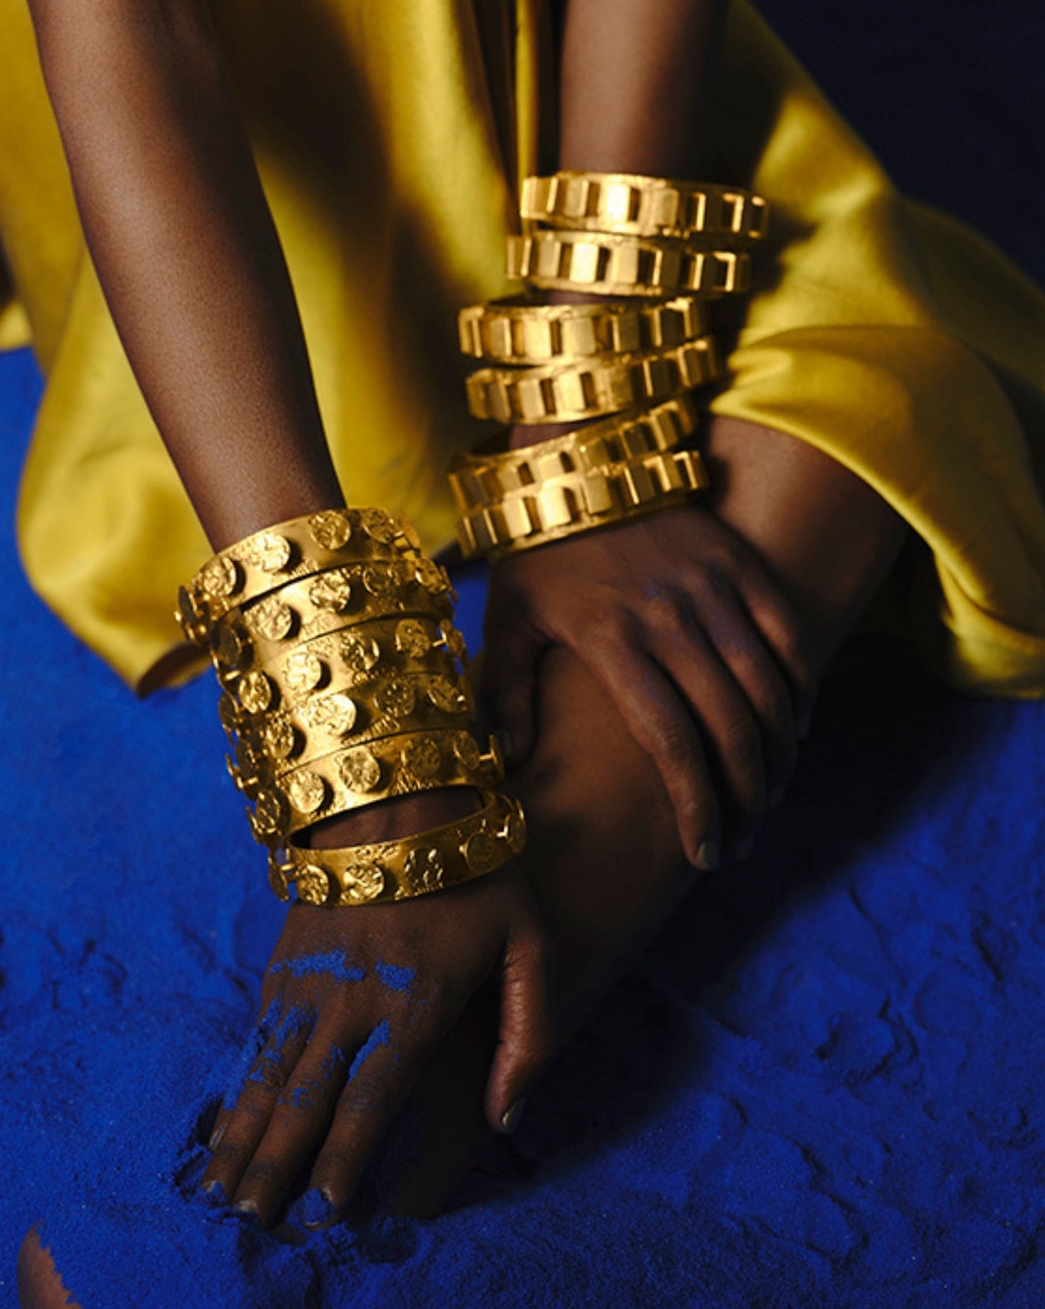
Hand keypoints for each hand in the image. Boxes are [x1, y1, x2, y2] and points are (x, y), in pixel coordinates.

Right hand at [199, 792, 551, 1227]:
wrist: (402, 792)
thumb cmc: (480, 874)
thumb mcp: (531, 944)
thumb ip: (530, 1035)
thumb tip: (509, 1120)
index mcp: (414, 1003)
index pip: (370, 1101)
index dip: (343, 1163)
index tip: (323, 1219)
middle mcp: (351, 999)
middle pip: (306, 1100)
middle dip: (277, 1168)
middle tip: (252, 1231)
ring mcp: (308, 979)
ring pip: (269, 1075)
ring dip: (243, 1139)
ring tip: (219, 1199)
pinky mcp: (284, 961)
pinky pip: (256, 1041)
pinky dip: (237, 1091)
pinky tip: (222, 1130)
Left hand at [481, 504, 815, 869]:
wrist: (578, 458)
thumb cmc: (536, 549)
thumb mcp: (507, 621)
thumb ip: (508, 694)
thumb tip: (509, 761)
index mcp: (612, 640)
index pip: (670, 742)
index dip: (695, 805)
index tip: (704, 850)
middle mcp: (670, 617)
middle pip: (730, 727)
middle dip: (745, 796)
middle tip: (740, 838)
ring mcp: (712, 587)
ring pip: (769, 688)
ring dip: (780, 754)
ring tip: (769, 796)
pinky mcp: (739, 563)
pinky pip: (787, 635)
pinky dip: (800, 688)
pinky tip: (794, 729)